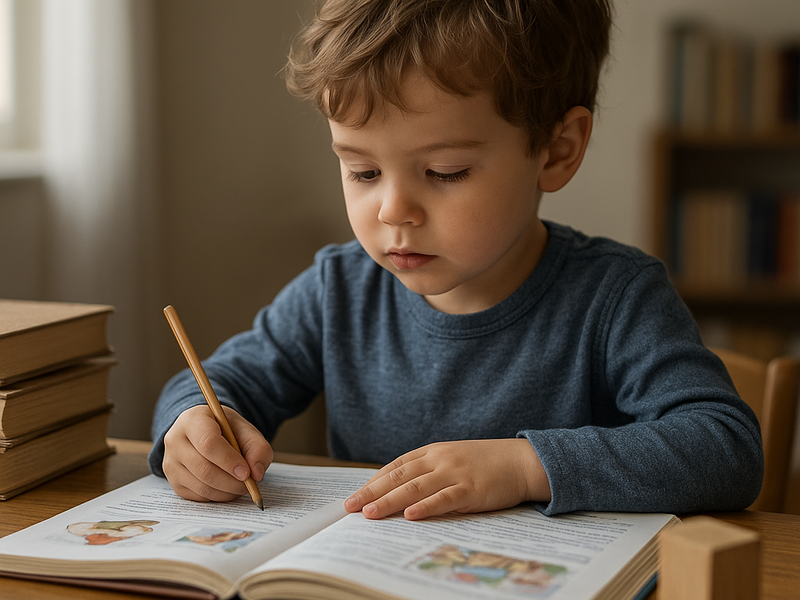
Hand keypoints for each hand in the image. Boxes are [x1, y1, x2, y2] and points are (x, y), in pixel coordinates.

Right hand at [162, 405, 272, 501]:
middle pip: (203, 469)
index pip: (208, 443)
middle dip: (231, 481)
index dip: (229, 460)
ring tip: (242, 485)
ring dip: (227, 492)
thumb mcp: (246, 430)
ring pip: (201, 486)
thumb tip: (256, 473)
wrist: (206, 433)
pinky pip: (198, 497)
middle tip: (249, 483)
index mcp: (193, 419)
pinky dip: (218, 497)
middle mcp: (175, 440)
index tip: (246, 472)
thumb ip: (257, 448)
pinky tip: (228, 488)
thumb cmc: (226, 430)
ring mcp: (171, 462)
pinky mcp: (173, 481)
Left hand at [344, 439, 549, 519]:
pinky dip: (426, 507)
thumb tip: (400, 493)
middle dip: (371, 493)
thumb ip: (429, 472)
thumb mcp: (453, 460)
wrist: (521, 461)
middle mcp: (439, 460)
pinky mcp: (471, 489)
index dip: (373, 481)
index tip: (355, 496)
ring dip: (389, 501)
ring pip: (415, 488)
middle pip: (398, 477)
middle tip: (350, 507)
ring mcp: (455, 473)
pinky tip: (410, 515)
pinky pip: (444, 499)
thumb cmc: (486, 464)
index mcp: (432, 452)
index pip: (395, 467)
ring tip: (370, 514)